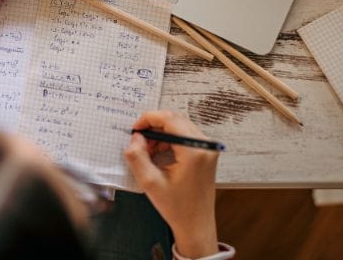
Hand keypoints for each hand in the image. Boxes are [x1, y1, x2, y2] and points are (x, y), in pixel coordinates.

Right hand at [124, 111, 219, 258]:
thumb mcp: (149, 182)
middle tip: (139, 142)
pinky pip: (185, 136)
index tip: (135, 129)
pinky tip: (158, 154)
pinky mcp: (206, 153)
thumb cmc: (177, 207)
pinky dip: (169, 140)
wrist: (196, 224)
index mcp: (194, 151)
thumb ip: (137, 156)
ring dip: (161, 134)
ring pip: (179, 126)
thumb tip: (135, 137)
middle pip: (175, 120)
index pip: (169, 119)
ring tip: (148, 151)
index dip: (148, 119)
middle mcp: (204, 146)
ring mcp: (207, 149)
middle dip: (153, 127)